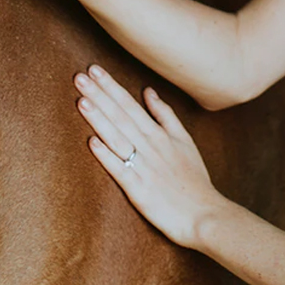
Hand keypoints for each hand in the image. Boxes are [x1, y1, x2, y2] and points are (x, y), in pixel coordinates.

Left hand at [74, 65, 226, 249]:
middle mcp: (150, 146)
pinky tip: (91, 142)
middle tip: (79, 76)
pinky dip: (106, 156)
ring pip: (117, 138)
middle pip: (121, 116)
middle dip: (100, 95)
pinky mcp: (138, 190)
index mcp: (159, 134)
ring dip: (99, 118)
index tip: (93, 70)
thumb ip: (166, 115)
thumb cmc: (194, 179)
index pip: (130, 104)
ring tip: (81, 100)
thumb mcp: (185, 140)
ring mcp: (144, 167)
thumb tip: (148, 91)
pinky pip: (120, 170)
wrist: (204, 214)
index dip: (111, 86)